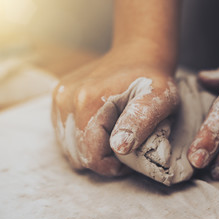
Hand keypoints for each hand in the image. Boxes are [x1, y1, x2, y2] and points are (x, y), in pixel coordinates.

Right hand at [52, 46, 178, 175]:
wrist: (139, 53)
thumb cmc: (153, 79)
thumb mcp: (159, 99)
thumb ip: (140, 122)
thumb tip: (119, 147)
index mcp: (88, 102)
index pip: (91, 156)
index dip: (112, 166)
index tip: (130, 158)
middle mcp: (66, 99)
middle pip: (77, 154)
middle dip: (102, 159)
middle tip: (124, 147)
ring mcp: (59, 97)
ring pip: (68, 146)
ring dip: (91, 149)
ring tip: (114, 136)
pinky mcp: (59, 96)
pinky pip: (64, 132)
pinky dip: (81, 138)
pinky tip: (101, 128)